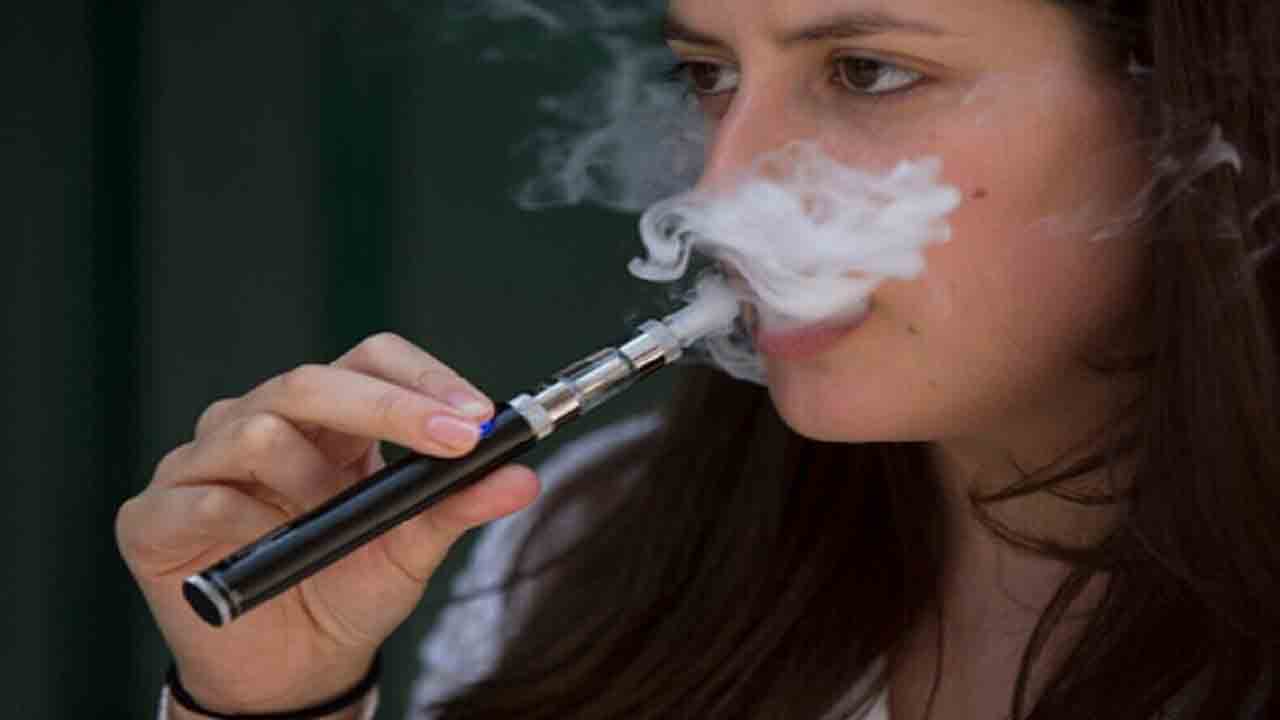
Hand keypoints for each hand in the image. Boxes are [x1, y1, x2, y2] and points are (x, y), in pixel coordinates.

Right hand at [117, 333, 539, 712]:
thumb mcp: (412, 549)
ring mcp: (201, 464)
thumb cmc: (348, 592)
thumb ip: (458, 507)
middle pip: (310, 379)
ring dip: (312, 480)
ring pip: (255, 429)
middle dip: (389, 407)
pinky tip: (275, 552)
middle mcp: (258, 423)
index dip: (421, 377)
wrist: (293, 672)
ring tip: (333, 525)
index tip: (476, 415)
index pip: (369, 361)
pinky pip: (203, 500)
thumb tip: (523, 477)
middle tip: (453, 441)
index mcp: (327, 420)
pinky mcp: (154, 516)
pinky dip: (250, 525)